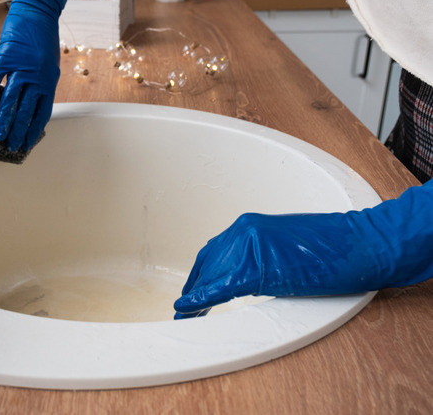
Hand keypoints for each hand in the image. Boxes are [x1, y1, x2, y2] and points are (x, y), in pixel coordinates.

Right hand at [0, 0, 75, 151]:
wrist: (38, 13)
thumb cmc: (44, 40)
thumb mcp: (49, 66)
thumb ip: (40, 86)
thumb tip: (27, 106)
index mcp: (49, 82)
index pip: (42, 113)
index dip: (34, 131)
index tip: (27, 144)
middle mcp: (37, 77)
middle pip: (26, 111)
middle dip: (18, 131)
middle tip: (11, 146)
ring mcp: (21, 67)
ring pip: (11, 100)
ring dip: (4, 120)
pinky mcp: (6, 57)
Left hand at [174, 181, 432, 318]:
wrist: (360, 243)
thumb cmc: (332, 247)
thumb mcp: (283, 246)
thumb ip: (257, 255)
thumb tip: (240, 277)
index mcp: (248, 226)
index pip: (213, 253)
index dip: (199, 275)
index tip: (190, 292)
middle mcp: (242, 231)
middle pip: (207, 266)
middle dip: (194, 288)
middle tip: (185, 309)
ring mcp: (248, 247)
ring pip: (210, 277)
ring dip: (195, 299)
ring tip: (185, 317)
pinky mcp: (257, 267)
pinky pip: (220, 287)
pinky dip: (201, 300)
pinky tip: (188, 310)